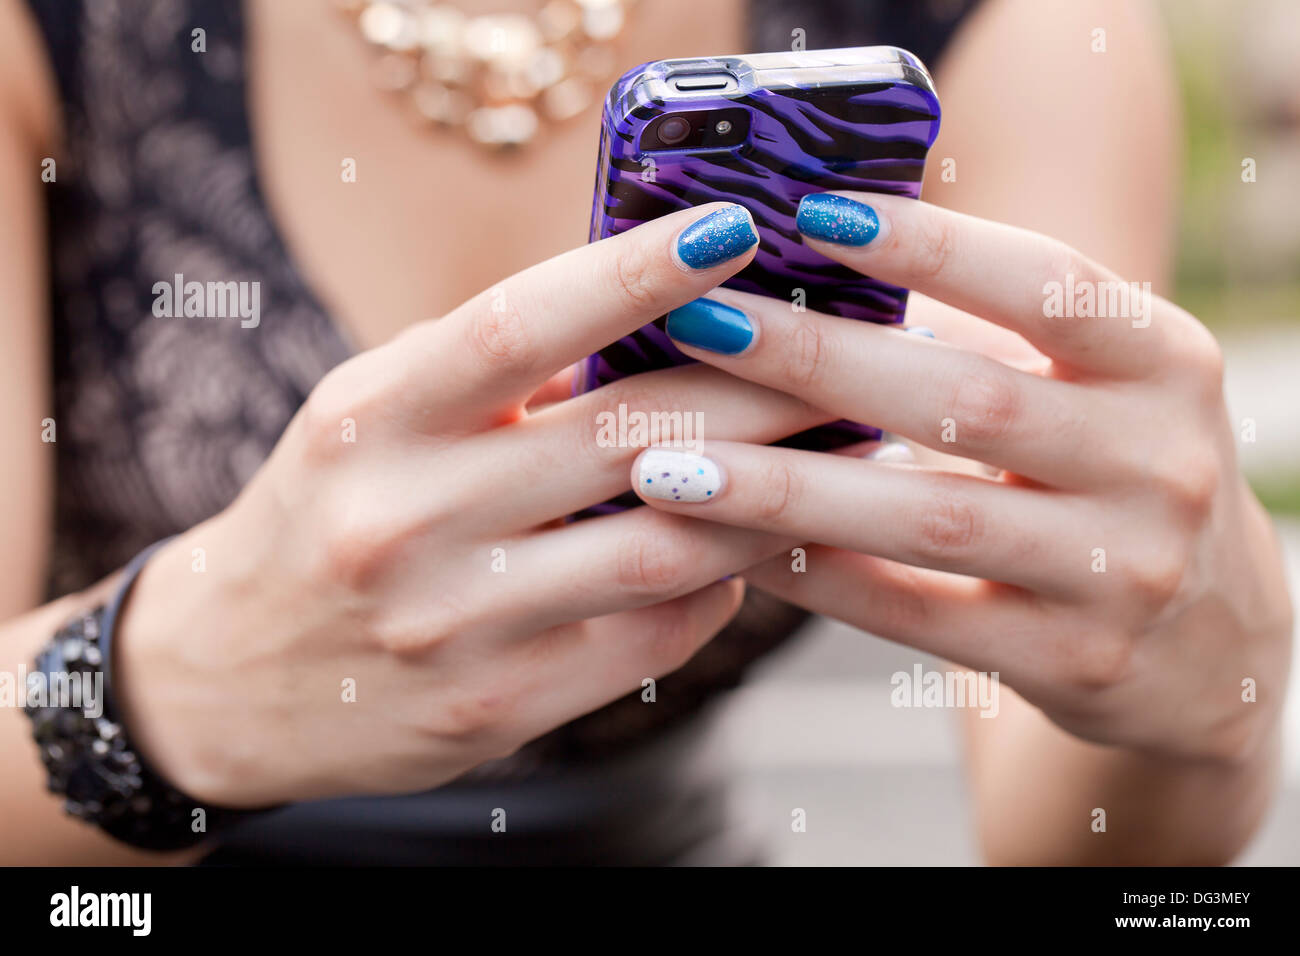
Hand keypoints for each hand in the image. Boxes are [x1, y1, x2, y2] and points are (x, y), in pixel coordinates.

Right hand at [113, 203, 819, 807]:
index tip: (734, 228)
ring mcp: (452, 627)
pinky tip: (747, 553)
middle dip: (760, 394)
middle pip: (625, 441)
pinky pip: (648, 642)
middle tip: (844, 357)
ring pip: (660, 550)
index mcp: (372, 419)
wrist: (227, 677)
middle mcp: (405, 521)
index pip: (519, 324)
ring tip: (836, 455)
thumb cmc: (325, 514)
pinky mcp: (493, 710)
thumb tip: (659, 330)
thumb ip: (495, 378)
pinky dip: (716, 590)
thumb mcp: (374, 418)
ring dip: (766, 500)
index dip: (635, 272)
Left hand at [632, 191, 1292, 763]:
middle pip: (969, 399)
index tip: (809, 212)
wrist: (1211, 646)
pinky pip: (917, 616)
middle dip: (817, 359)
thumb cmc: (1111, 475)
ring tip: (672, 463)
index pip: (1047, 283)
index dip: (930, 246)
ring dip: (788, 489)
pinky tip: (733, 550)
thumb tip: (812, 271)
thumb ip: (987, 337)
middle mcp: (1162, 462)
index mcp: (1166, 362)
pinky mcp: (1072, 661)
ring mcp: (1122, 571)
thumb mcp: (1096, 387)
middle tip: (699, 323)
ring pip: (930, 520)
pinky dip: (819, 577)